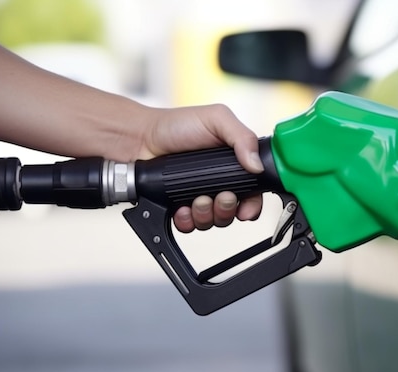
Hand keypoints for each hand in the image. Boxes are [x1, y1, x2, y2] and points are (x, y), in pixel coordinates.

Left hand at [140, 104, 263, 231]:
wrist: (140, 139)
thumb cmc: (176, 125)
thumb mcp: (217, 119)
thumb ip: (243, 138)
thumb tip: (258, 166)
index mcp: (233, 164)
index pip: (253, 192)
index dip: (252, 204)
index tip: (246, 208)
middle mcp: (218, 183)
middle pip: (234, 211)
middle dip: (227, 209)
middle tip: (221, 196)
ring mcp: (199, 197)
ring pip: (213, 221)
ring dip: (207, 214)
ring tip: (198, 199)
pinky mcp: (180, 207)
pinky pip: (190, 225)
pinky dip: (187, 220)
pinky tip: (181, 207)